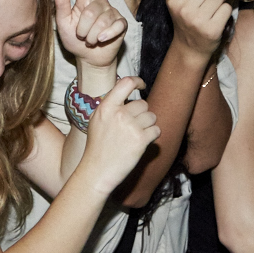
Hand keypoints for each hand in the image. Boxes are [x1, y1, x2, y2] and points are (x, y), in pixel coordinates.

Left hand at [53, 0, 126, 69]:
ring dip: (92, 35)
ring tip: (90, 40)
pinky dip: (106, 36)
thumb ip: (61, 4)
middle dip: (83, 28)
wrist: (89, 58)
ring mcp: (112, 12)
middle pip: (91, 11)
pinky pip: (115, 26)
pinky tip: (102, 40)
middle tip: (82, 36)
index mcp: (85, 0)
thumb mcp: (63, 23)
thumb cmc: (75, 40)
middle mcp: (100, 3)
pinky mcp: (121, 24)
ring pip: (102, 20)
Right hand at [80, 75, 159, 191]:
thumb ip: (111, 106)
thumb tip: (129, 95)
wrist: (97, 171)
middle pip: (143, 104)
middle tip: (132, 127)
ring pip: (152, 116)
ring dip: (148, 125)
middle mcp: (119, 114)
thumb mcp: (97, 121)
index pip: (126, 83)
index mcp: (106, 107)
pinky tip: (141, 143)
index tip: (141, 85)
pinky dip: (152, 136)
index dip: (137, 81)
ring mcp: (131, 126)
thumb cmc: (97, 147)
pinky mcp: (141, 140)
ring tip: (135, 136)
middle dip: (141, 114)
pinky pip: (156, 130)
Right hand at [166, 0, 231, 57]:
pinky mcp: (213, 29)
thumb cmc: (185, 17)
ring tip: (210, 10)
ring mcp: (198, 20)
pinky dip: (224, 11)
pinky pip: (227, 8)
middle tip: (205, 1)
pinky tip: (216, 18)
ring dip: (218, 0)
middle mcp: (184, 9)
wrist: (189, 47)